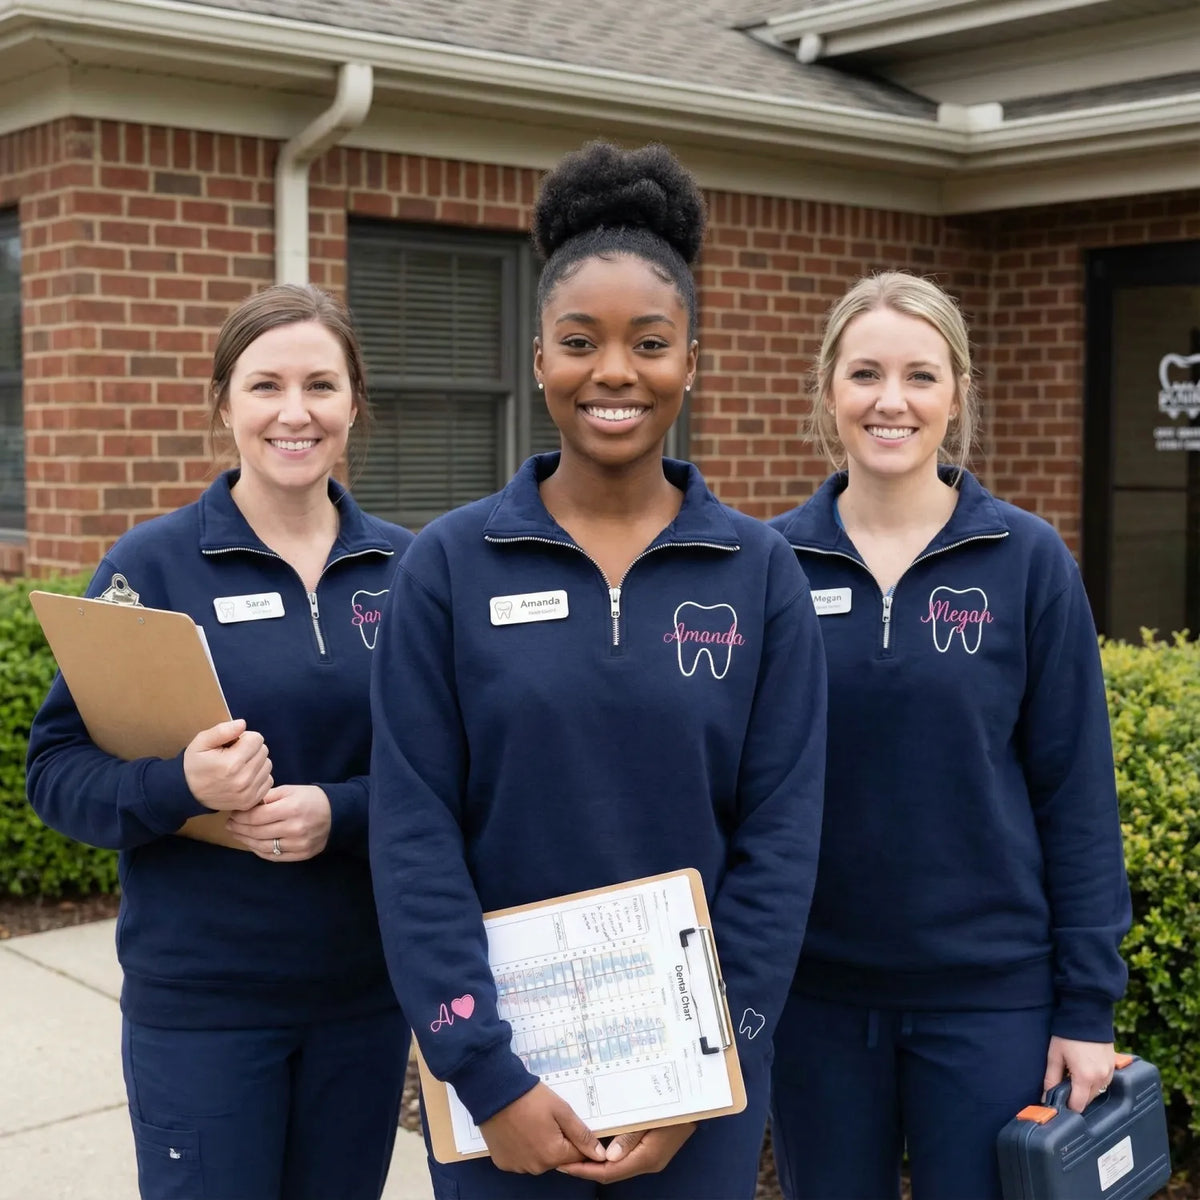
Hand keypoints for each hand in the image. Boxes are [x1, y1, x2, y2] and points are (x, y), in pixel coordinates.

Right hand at [183, 719, 271, 811]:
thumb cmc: (195, 765)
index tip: (232, 744)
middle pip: (264, 751)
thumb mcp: (201, 742)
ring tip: (238, 766)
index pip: (257, 739)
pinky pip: (268, 781)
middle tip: (234, 755)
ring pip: (267, 765)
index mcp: (232, 763)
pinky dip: (259, 777)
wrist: (188, 793)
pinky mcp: (251, 801)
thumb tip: (242, 724)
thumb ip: (222, 730)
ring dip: (256, 762)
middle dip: (251, 749)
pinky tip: (244, 777)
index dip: (244, 738)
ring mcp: (248, 793)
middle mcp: (243, 779)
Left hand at [224, 784, 331, 861]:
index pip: (256, 816)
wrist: (338, 814)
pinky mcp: (301, 854)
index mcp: (291, 808)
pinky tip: (252, 844)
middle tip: (230, 824)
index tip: (233, 813)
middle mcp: (295, 828)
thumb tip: (245, 805)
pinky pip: (274, 856)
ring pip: (262, 846)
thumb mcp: (290, 790)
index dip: (240, 816)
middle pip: (257, 832)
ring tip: (237, 834)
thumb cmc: (311, 799)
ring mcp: (298, 844)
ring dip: (246, 841)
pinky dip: (259, 851)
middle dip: (239, 828)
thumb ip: (267, 797)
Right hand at [479, 1083, 605, 1174]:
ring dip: (540, 1146)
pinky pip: (521, 1159)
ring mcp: (518, 1167)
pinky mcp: (504, 1163)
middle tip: (547, 1119)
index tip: (566, 1123)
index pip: (577, 1155)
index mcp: (553, 1155)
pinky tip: (518, 1130)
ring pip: (539, 1159)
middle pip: (557, 1158)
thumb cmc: (530, 1098)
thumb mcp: (561, 1110)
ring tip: (531, 1122)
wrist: (495, 1092)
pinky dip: (523, 1148)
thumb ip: (581, 1135)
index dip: (576, 1138)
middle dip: (557, 1141)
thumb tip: (600, 1155)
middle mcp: (536, 1167)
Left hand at [558, 1123, 695, 1182]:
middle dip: (587, 1168)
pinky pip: (625, 1160)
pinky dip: (608, 1157)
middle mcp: (647, 1163)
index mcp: (646, 1158)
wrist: (697, 1106)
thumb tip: (607, 1157)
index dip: (586, 1170)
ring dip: (596, 1163)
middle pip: (612, 1173)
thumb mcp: (650, 1119)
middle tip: (563, 1160)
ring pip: (618, 1168)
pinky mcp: (651, 1152)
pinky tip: (596, 1147)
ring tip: (574, 1154)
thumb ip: (629, 1137)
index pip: (610, 1172)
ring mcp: (650, 1159)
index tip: (565, 1165)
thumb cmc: (674, 1110)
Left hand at [1044, 1036, 1114, 1112]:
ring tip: (1072, 1074)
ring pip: (1096, 1092)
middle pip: (1088, 1100)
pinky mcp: (1113, 1066)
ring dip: (1085, 1089)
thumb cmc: (1068, 1034)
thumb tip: (1046, 1096)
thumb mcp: (1055, 1055)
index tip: (1058, 1102)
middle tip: (1063, 1084)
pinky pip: (1104, 1082)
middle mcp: (1101, 1078)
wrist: (1086, 1014)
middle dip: (1075, 1097)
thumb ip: (1051, 1078)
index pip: (1078, 1105)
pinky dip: (1094, 1081)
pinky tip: (1084, 1069)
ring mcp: (1109, 1072)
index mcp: (1085, 1077)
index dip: (1067, 1106)